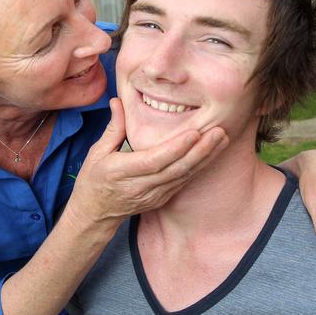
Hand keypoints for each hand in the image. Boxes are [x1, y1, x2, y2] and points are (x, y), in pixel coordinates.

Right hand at [66, 98, 227, 227]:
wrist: (95, 213)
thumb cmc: (94, 179)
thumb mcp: (97, 152)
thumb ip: (113, 127)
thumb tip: (118, 101)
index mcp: (121, 172)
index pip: (154, 161)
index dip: (175, 148)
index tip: (194, 133)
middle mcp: (139, 186)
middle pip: (175, 169)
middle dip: (200, 151)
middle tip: (219, 132)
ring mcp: (152, 195)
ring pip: (183, 176)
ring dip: (205, 158)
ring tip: (222, 139)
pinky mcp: (161, 199)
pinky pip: (183, 182)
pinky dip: (198, 168)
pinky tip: (212, 154)